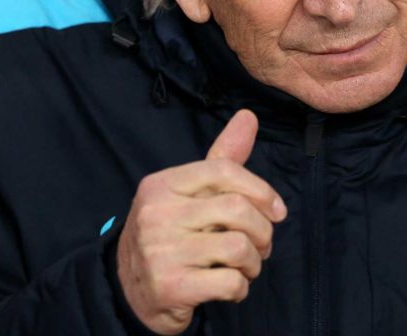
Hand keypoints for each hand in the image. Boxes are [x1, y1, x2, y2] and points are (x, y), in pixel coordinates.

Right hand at [116, 109, 286, 334]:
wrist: (129, 290)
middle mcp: (157, 214)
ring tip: (246, 266)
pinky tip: (232, 286)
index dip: (261, 190)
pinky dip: (241, 287)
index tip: (277, 211)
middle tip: (262, 244)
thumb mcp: (188, 194)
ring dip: (254, 261)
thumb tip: (249, 116)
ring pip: (238, 247)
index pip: (223, 170)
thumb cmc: (171, 234)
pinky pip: (230, 282)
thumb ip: (222, 159)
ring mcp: (161, 252)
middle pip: (237, 209)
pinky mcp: (170, 287)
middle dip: (263, 231)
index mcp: (163, 184)